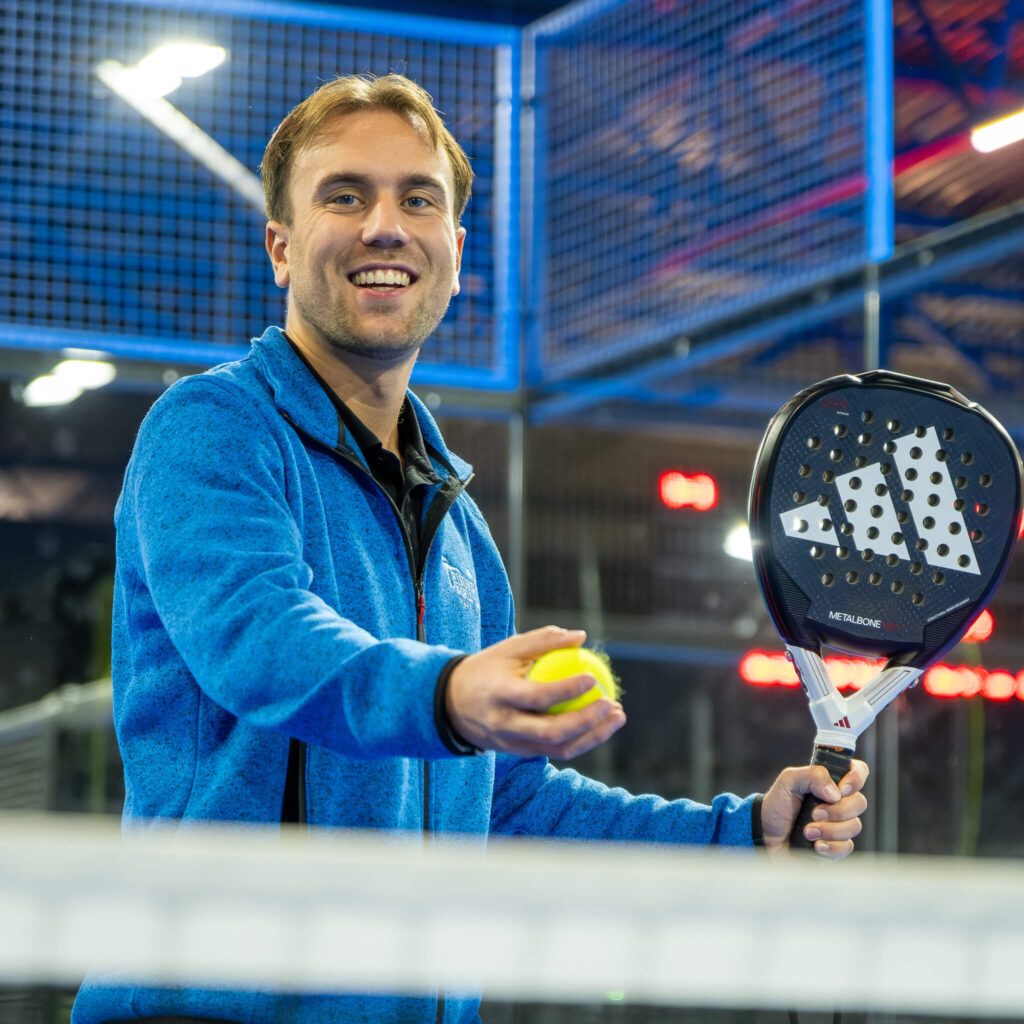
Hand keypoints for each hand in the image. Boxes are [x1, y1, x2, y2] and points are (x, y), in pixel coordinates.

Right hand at [447, 626, 626, 758]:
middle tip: (612, 703)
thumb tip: (582, 636)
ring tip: (618, 716)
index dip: (568, 690)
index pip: (538, 697)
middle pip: (552, 733)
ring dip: (594, 736)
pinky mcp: (519, 754)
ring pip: (559, 748)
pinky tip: (600, 723)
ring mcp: (512, 744)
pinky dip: (582, 739)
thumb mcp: (508, 648)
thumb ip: (544, 640)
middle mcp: (505, 725)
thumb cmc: (486, 669)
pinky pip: (555, 750)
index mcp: (500, 696)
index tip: (593, 678)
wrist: (450, 704)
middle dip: (588, 721)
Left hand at [761, 759, 868, 858]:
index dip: (856, 778)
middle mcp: (839, 802)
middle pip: (860, 802)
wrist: (767, 835)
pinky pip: (847, 847)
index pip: (858, 771)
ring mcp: (840, 824)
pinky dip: (830, 847)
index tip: (841, 789)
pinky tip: (815, 845)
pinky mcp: (837, 845)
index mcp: (830, 782)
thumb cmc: (778, 805)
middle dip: (837, 810)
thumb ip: (811, 775)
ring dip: (829, 830)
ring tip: (807, 832)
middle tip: (814, 814)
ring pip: (854, 826)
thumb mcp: (788, 781)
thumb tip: (835, 792)